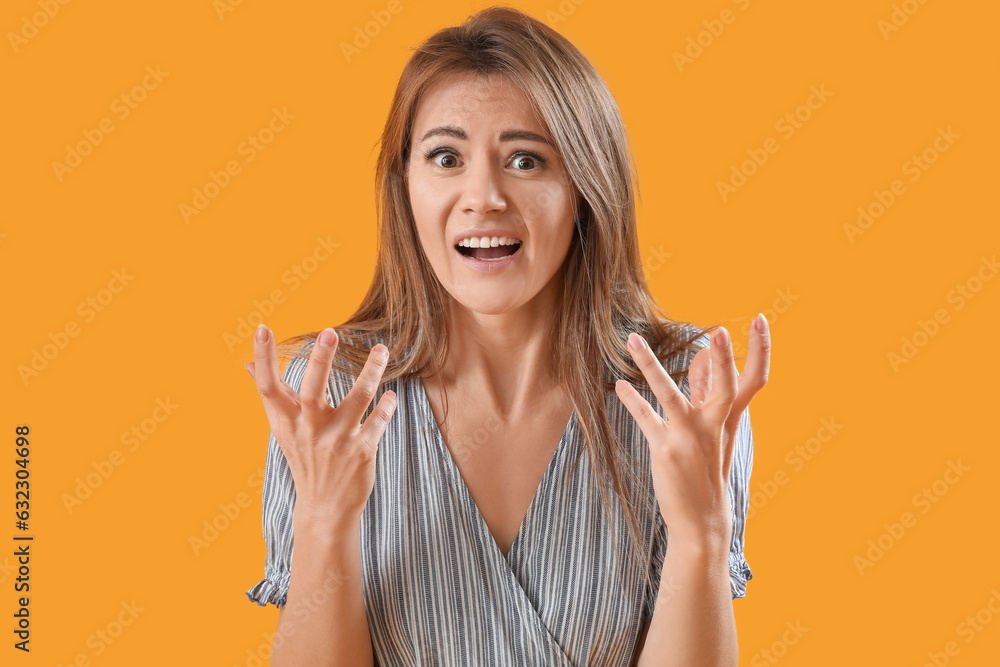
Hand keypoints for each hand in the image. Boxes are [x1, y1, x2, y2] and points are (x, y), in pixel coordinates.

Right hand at [245, 325, 397, 529]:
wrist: (325, 509)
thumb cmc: (304, 458)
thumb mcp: (283, 428)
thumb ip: (269, 394)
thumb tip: (245, 364)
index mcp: (287, 422)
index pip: (268, 387)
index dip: (263, 358)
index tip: (261, 328)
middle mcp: (310, 430)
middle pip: (312, 391)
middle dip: (320, 361)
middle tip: (329, 331)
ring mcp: (337, 441)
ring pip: (357, 399)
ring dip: (370, 372)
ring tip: (380, 350)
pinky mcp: (362, 451)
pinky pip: (378, 421)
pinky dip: (387, 407)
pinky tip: (391, 396)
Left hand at [615, 316, 770, 547]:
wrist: (702, 521)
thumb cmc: (707, 471)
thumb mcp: (714, 434)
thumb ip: (707, 397)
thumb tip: (701, 362)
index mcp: (729, 420)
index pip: (754, 380)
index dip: (760, 350)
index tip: (761, 319)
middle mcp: (713, 426)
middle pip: (723, 387)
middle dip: (723, 359)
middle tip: (719, 330)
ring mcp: (688, 438)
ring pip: (669, 394)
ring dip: (649, 365)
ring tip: (632, 340)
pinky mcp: (665, 450)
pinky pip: (644, 417)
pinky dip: (631, 400)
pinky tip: (618, 386)